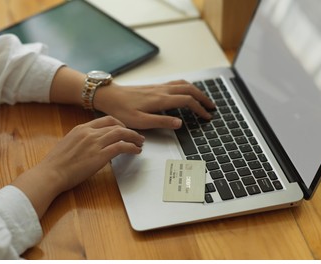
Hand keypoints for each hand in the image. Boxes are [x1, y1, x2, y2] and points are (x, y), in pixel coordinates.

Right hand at [12, 116, 143, 217]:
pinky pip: (122, 147)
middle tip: (137, 136)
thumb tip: (92, 144)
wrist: (51, 173)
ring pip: (121, 134)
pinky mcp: (101, 155)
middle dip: (129, 130)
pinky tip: (136, 151)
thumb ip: (82, 140)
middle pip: (116, 126)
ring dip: (134, 137)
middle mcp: (90, 133)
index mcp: (81, 128)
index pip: (106, 120)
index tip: (124, 129)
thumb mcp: (68, 144)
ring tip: (140, 142)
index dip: (119, 124)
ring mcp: (96, 143)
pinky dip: (132, 147)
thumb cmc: (56, 164)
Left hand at [93, 80, 215, 129]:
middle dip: (203, 97)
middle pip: (189, 89)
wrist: (109, 96)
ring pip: (183, 84)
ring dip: (196, 91)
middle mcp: (162, 90)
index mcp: (160, 99)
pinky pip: (176, 83)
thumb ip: (161, 121)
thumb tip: (180, 123)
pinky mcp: (154, 87)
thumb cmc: (121, 110)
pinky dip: (187, 87)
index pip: (187, 101)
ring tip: (203, 99)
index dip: (199, 108)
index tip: (207, 116)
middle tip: (212, 106)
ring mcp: (158, 87)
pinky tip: (186, 92)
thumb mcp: (140, 121)